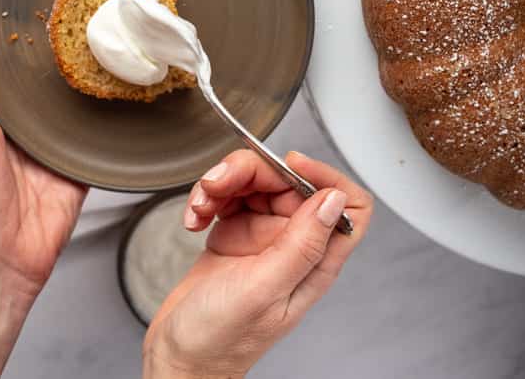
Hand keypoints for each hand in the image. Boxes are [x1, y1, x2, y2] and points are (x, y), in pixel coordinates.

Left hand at [0, 23, 86, 294]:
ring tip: (107, 51)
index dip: (17, 43)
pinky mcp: (78, 164)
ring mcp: (51, 145)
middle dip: (60, 61)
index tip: (32, 9)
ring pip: (74, 104)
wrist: (0, 259)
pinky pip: (97, 136)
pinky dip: (107, 119)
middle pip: (44, 84)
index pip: (4, 69)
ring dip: (86, 87)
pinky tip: (118, 95)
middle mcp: (20, 127)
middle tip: (81, 24)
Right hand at [143, 149, 371, 377]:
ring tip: (201, 205)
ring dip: (222, 184)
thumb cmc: (220, 341)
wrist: (178, 358)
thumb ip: (302, 245)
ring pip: (255, 182)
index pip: (347, 204)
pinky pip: (228, 195)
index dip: (325, 176)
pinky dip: (208, 198)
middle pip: (289, 181)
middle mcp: (293, 244)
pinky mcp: (236, 233)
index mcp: (314, 260)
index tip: (290, 166)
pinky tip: (195, 217)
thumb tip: (335, 201)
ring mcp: (264, 237)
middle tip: (217, 183)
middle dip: (250, 172)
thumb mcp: (263, 290)